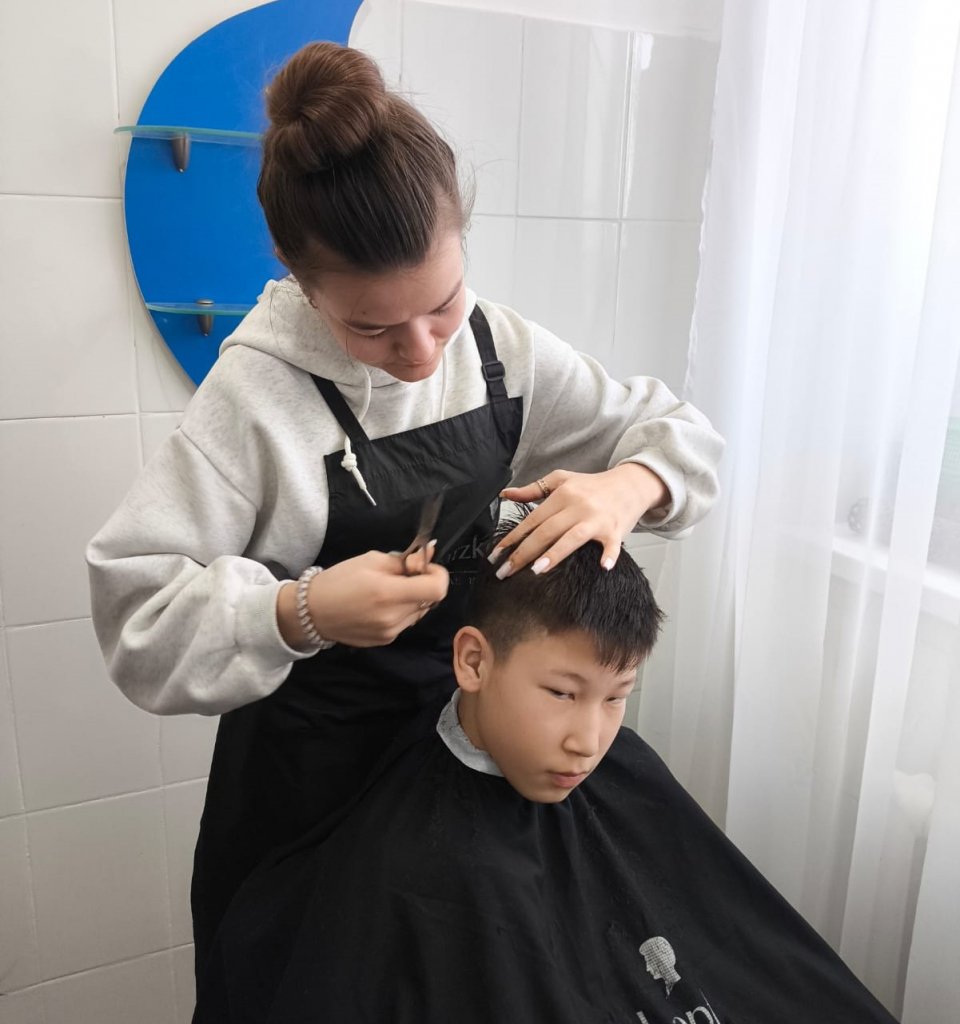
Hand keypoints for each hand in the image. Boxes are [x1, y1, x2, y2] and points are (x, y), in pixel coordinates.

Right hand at [278, 549, 448, 648]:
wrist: (312, 612)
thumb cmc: (339, 580)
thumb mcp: (371, 560)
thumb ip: (404, 560)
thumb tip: (429, 554)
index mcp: (389, 593)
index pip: (437, 589)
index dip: (438, 574)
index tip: (424, 566)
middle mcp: (393, 617)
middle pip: (430, 599)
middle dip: (423, 584)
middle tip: (403, 574)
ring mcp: (391, 632)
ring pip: (420, 611)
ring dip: (413, 598)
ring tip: (389, 590)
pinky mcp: (386, 641)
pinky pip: (406, 622)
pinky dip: (402, 610)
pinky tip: (381, 605)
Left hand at [491, 464, 667, 577]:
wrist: (631, 483)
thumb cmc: (593, 485)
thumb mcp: (562, 480)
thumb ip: (533, 489)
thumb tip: (505, 494)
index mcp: (562, 494)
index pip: (532, 519)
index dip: (512, 537)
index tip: (495, 555)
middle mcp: (578, 506)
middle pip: (546, 531)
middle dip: (523, 552)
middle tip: (505, 572)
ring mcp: (597, 519)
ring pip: (572, 537)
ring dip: (555, 554)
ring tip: (537, 570)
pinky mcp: (616, 529)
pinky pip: (612, 544)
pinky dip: (609, 555)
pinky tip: (603, 567)